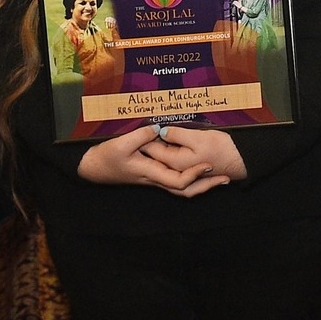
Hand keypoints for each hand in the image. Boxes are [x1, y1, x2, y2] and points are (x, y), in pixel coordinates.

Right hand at [76, 125, 218, 191]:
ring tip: (219, 177)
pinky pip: (177, 180)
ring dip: (202, 183)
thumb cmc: (107, 157)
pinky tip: (200, 169)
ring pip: (183, 188)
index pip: (177, 181)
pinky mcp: (154, 173)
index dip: (194, 175)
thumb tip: (160, 128)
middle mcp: (156, 179)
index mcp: (150, 173)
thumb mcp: (121, 144)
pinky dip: (191, 177)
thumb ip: (141, 136)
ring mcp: (156, 178)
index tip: (208, 165)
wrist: (94, 168)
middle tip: (226, 179)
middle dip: (206, 186)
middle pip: (186, 191)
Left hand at [143, 126, 246, 195]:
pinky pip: (175, 163)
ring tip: (156, 135)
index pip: (153, 149)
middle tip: (144, 128)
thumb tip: (161, 130)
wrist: (241, 160)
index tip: (139, 124)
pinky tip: (172, 142)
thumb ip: (177, 135)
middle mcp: (178, 170)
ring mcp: (185, 171)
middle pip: (158, 157)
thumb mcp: (199, 138)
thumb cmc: (222, 149)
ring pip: (166, 159)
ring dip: (161, 147)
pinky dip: (170, 151)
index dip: (146, 136)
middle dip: (150, 143)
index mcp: (176, 163)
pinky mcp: (192, 169)